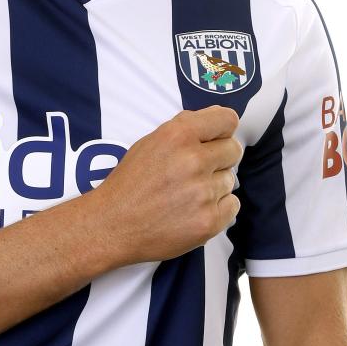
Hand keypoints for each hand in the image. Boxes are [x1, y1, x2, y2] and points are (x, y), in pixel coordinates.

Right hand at [91, 105, 243, 265]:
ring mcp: (203, 193)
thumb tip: (215, 121)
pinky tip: (195, 209)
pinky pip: (232, 205)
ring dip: (214, 185)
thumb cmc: (129, 183)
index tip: (217, 139)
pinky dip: (218, 208)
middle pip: (233, 150)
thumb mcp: (149, 142)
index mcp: (178, 135)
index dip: (223, 130)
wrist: (112, 225)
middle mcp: (193, 160)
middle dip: (219, 158)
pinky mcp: (209, 221)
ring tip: (187, 194)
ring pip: (230, 180)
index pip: (227, 120)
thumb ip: (184, 129)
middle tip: (198, 170)